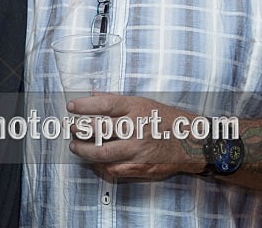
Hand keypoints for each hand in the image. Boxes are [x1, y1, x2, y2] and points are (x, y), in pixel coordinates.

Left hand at [66, 94, 204, 180]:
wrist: (192, 141)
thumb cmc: (165, 119)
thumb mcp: (143, 102)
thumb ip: (116, 99)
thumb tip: (91, 93)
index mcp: (136, 108)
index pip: (105, 104)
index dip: (85, 106)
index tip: (71, 106)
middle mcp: (136, 128)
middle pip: (100, 129)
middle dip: (79, 129)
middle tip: (70, 128)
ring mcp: (138, 149)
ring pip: (102, 152)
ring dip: (84, 150)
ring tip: (75, 146)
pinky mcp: (140, 166)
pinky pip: (113, 169)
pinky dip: (99, 166)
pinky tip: (92, 162)